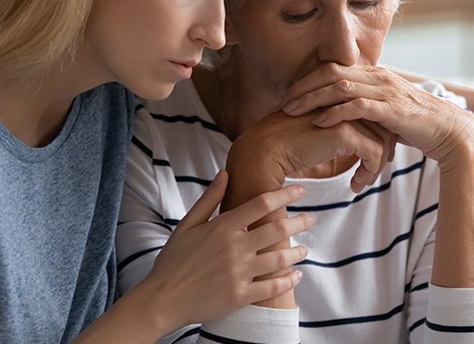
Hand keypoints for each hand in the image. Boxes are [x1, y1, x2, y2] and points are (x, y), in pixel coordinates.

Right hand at [137, 170, 313, 330]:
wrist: (161, 300)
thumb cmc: (174, 260)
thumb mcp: (187, 224)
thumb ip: (209, 199)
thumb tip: (225, 173)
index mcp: (223, 227)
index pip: (262, 203)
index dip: (286, 194)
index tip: (301, 190)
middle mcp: (234, 248)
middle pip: (277, 229)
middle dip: (300, 222)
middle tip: (312, 219)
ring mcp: (238, 273)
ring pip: (279, 258)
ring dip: (297, 252)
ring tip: (305, 248)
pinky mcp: (239, 296)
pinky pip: (272, 287)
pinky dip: (289, 280)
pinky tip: (297, 275)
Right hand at [229, 110, 394, 193]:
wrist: (264, 151)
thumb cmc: (286, 144)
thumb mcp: (317, 131)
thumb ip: (334, 129)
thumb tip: (351, 140)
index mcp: (339, 98)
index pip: (373, 115)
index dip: (378, 137)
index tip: (373, 159)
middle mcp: (345, 102)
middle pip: (383, 126)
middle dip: (383, 152)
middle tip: (372, 172)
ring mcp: (345, 116)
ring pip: (382, 140)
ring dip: (376, 166)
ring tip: (362, 182)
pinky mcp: (343, 133)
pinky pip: (373, 153)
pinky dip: (369, 172)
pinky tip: (356, 184)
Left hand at [280, 63, 473, 168]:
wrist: (449, 132)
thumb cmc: (417, 125)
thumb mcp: (386, 111)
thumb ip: (366, 107)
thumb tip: (344, 114)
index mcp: (375, 75)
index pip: (333, 69)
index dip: (308, 80)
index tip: (289, 95)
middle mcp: (378, 77)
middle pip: (331, 73)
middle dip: (303, 87)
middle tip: (283, 103)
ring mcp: (386, 91)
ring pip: (340, 87)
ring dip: (313, 99)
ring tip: (292, 111)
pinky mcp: (392, 109)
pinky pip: (357, 106)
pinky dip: (336, 112)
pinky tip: (320, 122)